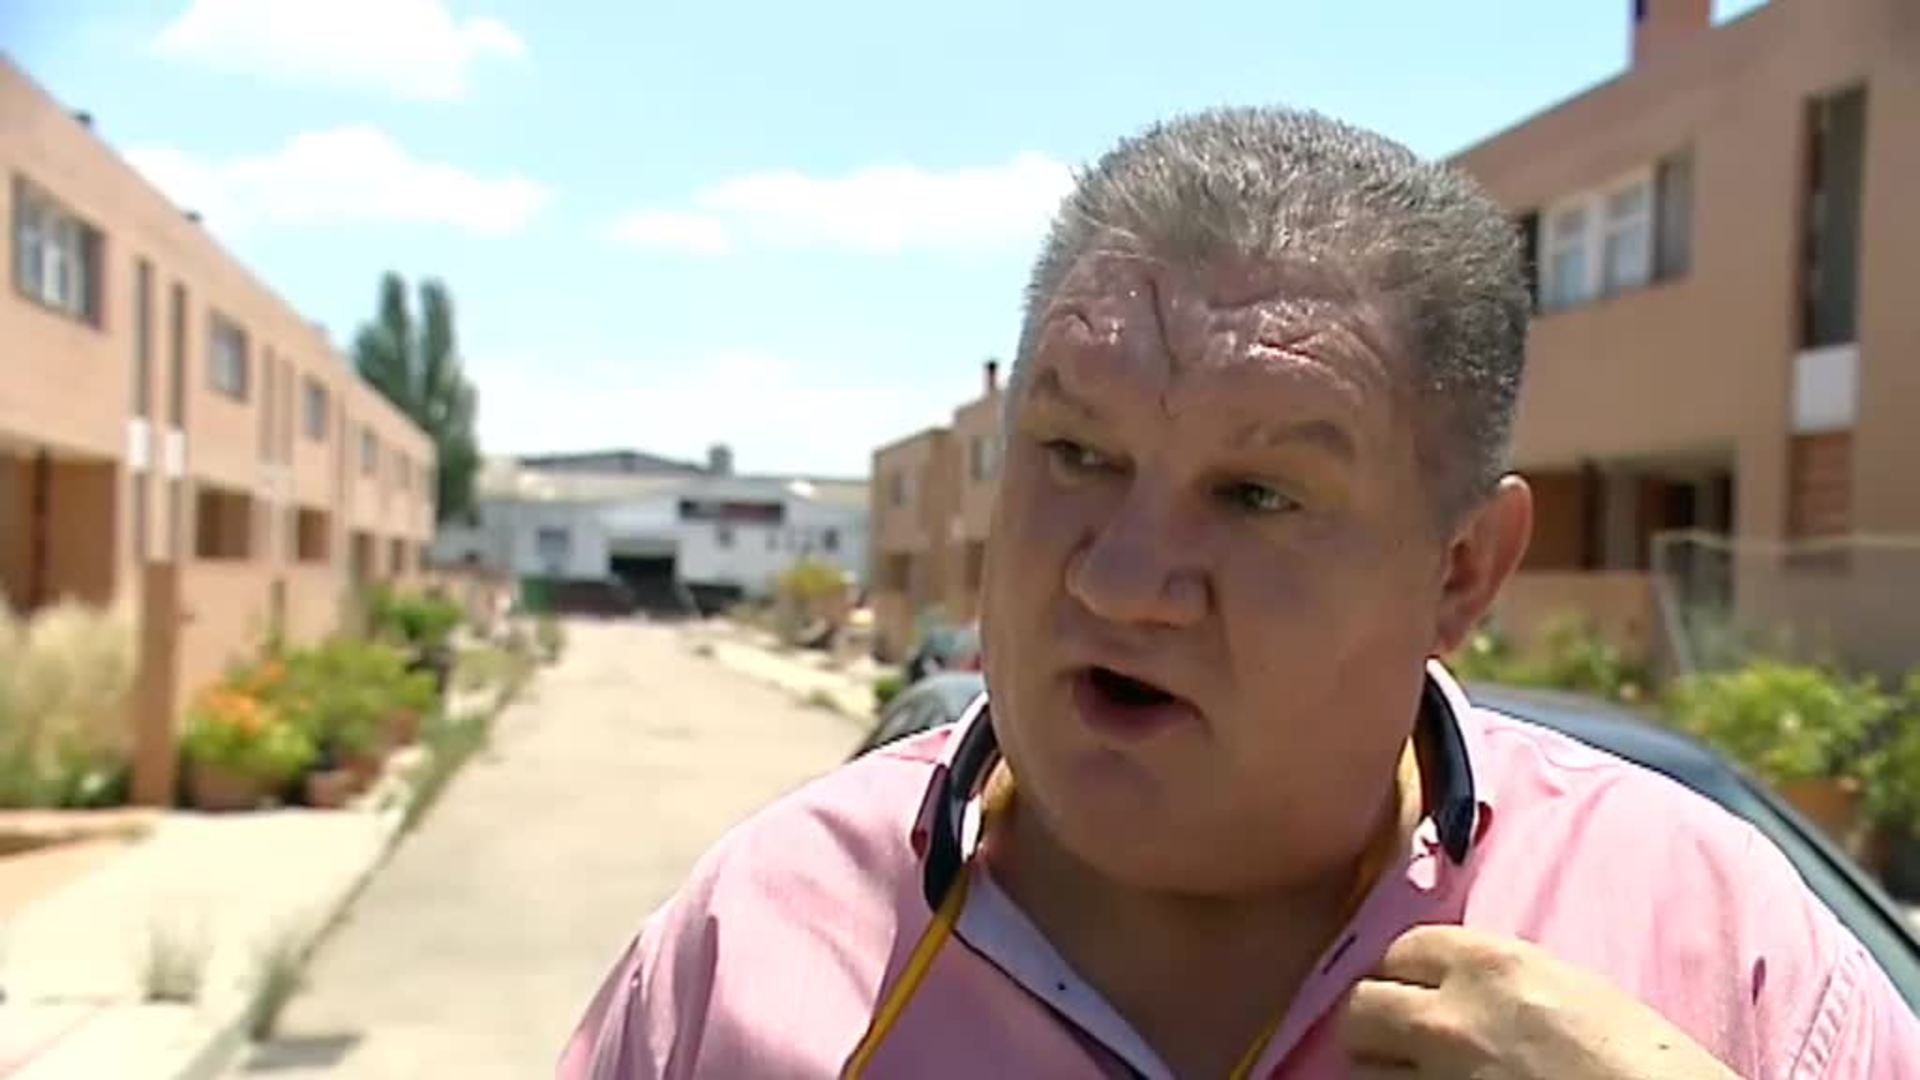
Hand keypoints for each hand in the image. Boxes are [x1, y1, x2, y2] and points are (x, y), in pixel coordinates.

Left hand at [1340, 925, 1739, 1078]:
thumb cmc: (1644, 1061)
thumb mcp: (1572, 989)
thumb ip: (1500, 979)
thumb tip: (1458, 984)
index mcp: (1487, 966)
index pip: (1400, 948)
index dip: (1407, 971)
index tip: (1416, 987)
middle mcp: (1448, 1018)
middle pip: (1360, 1007)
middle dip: (1376, 1019)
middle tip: (1400, 1036)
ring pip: (1362, 1068)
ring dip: (1385, 1069)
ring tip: (1417, 1074)